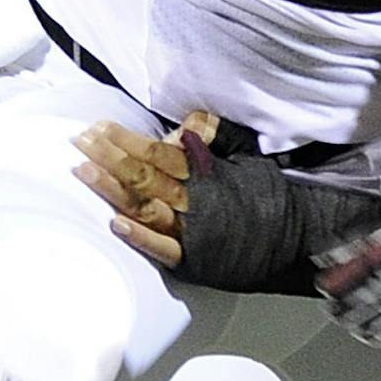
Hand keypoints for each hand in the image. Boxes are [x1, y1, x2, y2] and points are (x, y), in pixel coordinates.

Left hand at [74, 112, 380, 293]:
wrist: (302, 238)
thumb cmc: (274, 198)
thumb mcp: (249, 160)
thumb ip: (218, 143)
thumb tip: (193, 122)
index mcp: (207, 171)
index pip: (159, 151)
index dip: (126, 139)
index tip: (98, 127)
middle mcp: (197, 197)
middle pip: (144, 174)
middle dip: (109, 156)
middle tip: (78, 142)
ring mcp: (194, 228)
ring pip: (146, 204)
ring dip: (112, 188)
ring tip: (82, 171)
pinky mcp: (197, 258)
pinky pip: (165, 245)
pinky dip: (140, 235)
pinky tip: (114, 222)